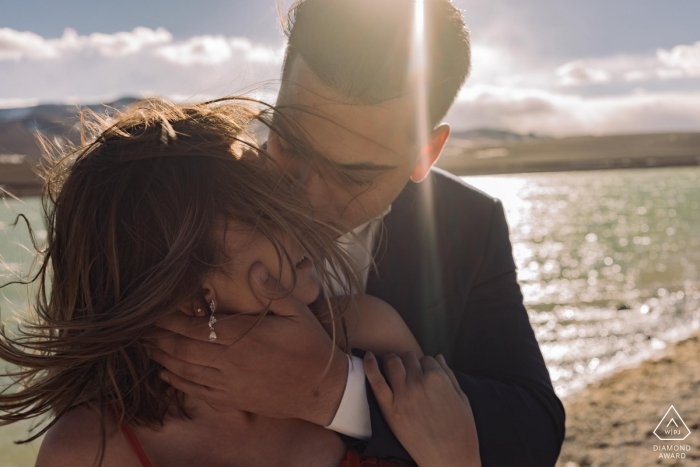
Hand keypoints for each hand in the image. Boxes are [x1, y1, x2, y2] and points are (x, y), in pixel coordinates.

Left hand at [147, 262, 348, 425]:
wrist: (322, 391)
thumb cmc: (310, 348)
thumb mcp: (298, 313)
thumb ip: (273, 290)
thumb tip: (253, 266)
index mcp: (243, 337)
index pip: (196, 326)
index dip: (170, 319)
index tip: (153, 310)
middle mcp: (230, 362)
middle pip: (182, 349)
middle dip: (158, 338)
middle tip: (139, 328)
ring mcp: (228, 384)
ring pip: (184, 371)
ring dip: (162, 358)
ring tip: (147, 348)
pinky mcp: (231, 400)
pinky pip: (196, 391)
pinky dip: (176, 382)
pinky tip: (165, 374)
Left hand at [365, 352, 480, 466]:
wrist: (449, 459)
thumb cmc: (462, 431)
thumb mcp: (462, 399)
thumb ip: (449, 375)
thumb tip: (437, 357)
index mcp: (438, 378)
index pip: (426, 359)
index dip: (426, 366)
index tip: (425, 375)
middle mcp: (419, 382)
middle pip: (408, 358)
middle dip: (410, 362)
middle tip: (410, 373)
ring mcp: (402, 395)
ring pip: (392, 363)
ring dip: (393, 362)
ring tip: (394, 368)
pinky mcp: (389, 409)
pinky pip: (376, 381)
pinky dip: (370, 366)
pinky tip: (368, 356)